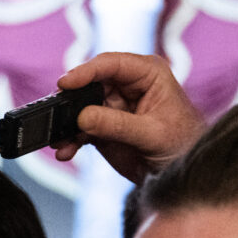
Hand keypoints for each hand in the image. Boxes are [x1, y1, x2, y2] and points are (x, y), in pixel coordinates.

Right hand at [54, 52, 205, 183]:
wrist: (181, 173)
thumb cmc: (181, 145)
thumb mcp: (152, 134)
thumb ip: (117, 124)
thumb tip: (83, 117)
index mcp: (147, 74)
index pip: (112, 64)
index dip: (86, 72)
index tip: (65, 83)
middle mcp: (127, 86)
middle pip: (89, 85)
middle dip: (71, 101)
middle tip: (55, 115)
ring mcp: (112, 107)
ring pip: (79, 108)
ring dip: (66, 125)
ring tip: (60, 141)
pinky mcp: (102, 128)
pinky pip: (78, 130)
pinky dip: (69, 140)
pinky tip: (66, 151)